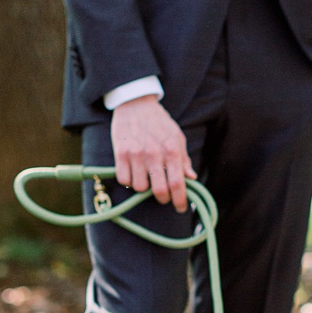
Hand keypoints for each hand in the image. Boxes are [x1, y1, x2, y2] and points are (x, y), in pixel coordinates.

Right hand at [109, 96, 193, 210]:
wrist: (136, 104)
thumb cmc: (159, 122)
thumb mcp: (177, 137)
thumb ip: (183, 159)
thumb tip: (191, 178)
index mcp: (171, 149)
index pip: (177, 183)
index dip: (180, 200)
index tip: (181, 208)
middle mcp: (154, 153)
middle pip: (159, 191)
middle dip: (163, 199)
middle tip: (164, 197)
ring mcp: (136, 154)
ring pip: (140, 188)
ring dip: (144, 188)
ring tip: (147, 179)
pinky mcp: (120, 154)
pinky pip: (124, 180)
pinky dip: (129, 181)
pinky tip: (134, 173)